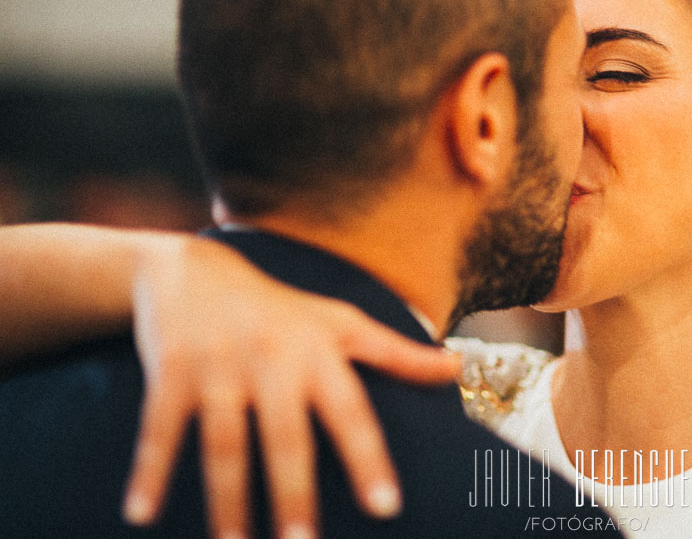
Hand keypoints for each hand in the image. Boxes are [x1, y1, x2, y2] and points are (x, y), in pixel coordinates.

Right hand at [120, 236, 459, 538]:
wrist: (190, 269)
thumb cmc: (280, 308)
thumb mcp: (341, 322)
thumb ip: (398, 353)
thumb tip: (458, 368)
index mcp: (319, 355)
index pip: (351, 414)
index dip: (369, 459)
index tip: (386, 507)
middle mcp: (272, 361)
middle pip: (287, 438)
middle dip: (293, 494)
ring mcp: (219, 367)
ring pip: (225, 444)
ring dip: (227, 501)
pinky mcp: (170, 372)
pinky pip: (159, 430)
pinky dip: (150, 472)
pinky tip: (141, 515)